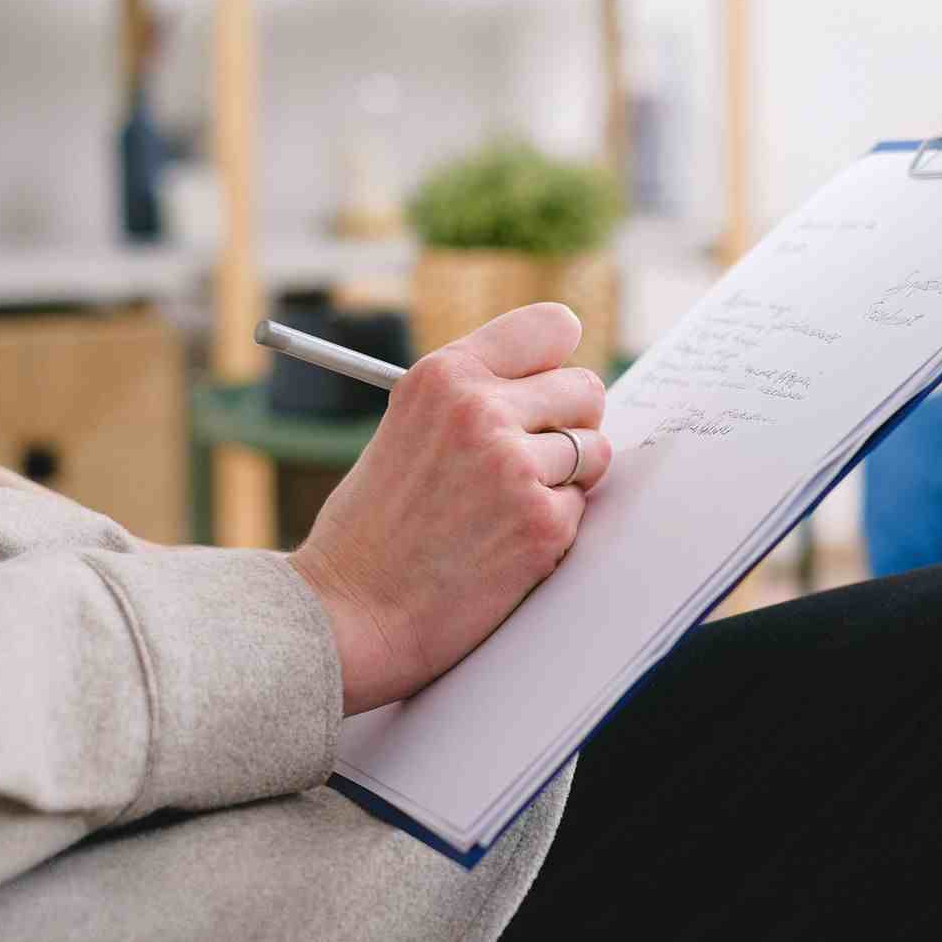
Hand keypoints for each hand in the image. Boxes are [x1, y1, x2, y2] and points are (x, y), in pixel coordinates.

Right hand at [291, 303, 613, 714]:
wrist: (346, 613)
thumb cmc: (372, 529)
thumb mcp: (407, 429)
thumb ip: (472, 401)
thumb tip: (551, 389)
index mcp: (444, 375)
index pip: (551, 328)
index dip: (557, 362)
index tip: (552, 386)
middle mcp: (481, 408)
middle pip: (586, 387)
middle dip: (571, 423)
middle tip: (533, 458)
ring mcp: (515, 465)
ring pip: (595, 449)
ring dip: (565, 479)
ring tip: (507, 507)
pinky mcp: (541, 522)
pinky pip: (582, 507)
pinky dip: (554, 528)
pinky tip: (503, 544)